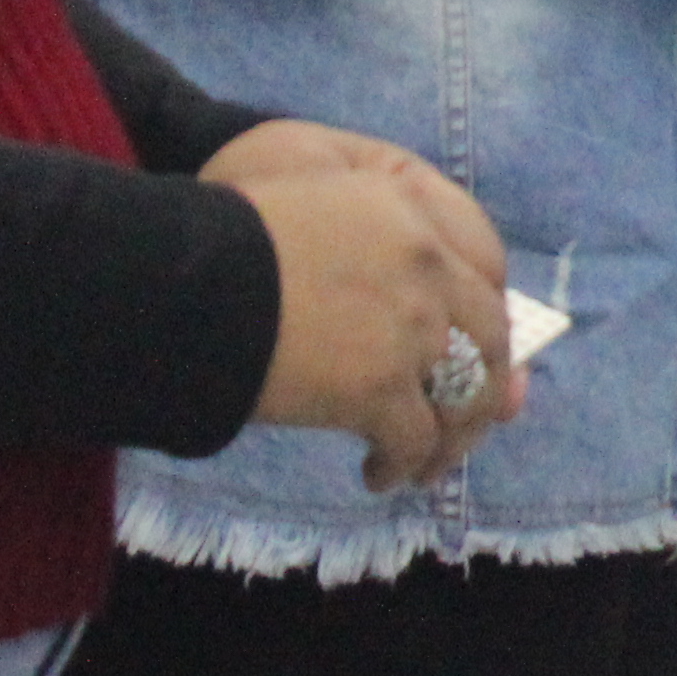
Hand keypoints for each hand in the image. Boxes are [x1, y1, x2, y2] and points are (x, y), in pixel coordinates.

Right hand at [204, 119, 514, 491]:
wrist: (185, 283)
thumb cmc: (228, 237)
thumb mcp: (315, 201)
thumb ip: (377, 237)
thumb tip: (418, 304)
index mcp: (410, 209)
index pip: (487, 263)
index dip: (489, 312)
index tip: (476, 344)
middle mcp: (427, 263)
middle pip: (491, 335)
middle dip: (485, 384)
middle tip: (459, 419)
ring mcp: (410, 327)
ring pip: (468, 396)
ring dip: (453, 438)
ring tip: (426, 463)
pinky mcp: (379, 388)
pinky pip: (416, 441)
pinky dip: (403, 466)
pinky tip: (377, 474)